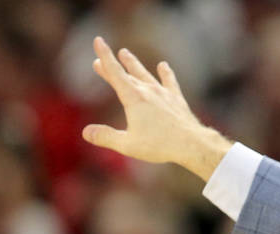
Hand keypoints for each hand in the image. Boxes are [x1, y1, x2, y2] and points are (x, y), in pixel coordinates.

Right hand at [81, 36, 230, 180]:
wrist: (192, 144)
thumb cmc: (160, 146)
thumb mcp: (128, 145)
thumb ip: (106, 137)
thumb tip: (86, 132)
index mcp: (133, 98)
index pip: (115, 72)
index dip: (105, 57)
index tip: (98, 40)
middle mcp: (148, 91)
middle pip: (127, 74)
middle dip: (113, 66)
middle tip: (100, 60)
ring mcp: (164, 94)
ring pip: (146, 74)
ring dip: (134, 64)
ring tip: (125, 53)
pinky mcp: (177, 100)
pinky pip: (170, 82)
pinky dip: (166, 74)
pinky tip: (164, 66)